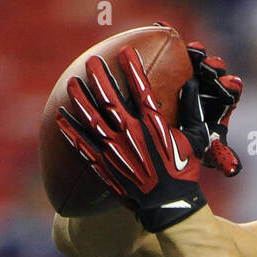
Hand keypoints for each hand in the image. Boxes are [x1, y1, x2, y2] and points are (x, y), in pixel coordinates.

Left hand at [56, 46, 208, 232]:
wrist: (168, 206)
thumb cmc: (184, 171)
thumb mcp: (195, 139)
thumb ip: (192, 110)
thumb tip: (191, 85)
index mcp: (154, 124)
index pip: (141, 88)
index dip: (132, 67)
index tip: (124, 51)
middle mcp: (132, 133)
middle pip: (110, 98)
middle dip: (99, 77)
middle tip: (91, 61)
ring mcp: (115, 150)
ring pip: (91, 118)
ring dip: (80, 99)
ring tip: (72, 83)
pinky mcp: (104, 165)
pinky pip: (82, 145)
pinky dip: (70, 130)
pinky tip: (61, 117)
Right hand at [152, 22, 243, 175]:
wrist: (165, 131)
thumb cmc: (189, 144)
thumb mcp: (205, 151)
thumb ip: (220, 155)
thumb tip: (234, 169)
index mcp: (222, 101)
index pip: (231, 90)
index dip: (231, 86)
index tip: (230, 85)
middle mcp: (210, 83)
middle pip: (215, 71)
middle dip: (214, 67)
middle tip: (209, 67)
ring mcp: (193, 70)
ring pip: (197, 58)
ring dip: (196, 53)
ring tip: (192, 52)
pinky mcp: (176, 61)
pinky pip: (173, 46)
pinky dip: (168, 34)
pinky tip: (161, 26)